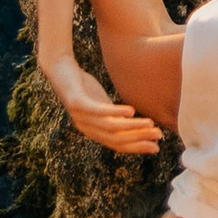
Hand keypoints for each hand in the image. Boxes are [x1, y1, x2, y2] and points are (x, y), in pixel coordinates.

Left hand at [45, 59, 162, 156]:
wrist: (59, 69)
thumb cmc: (83, 87)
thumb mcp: (101, 104)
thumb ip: (114, 116)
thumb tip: (136, 124)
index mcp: (93, 131)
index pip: (117, 144)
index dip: (137, 147)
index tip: (156, 147)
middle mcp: (86, 128)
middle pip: (115, 139)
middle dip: (139, 139)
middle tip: (158, 136)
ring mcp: (80, 116)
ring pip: (109, 127)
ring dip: (132, 127)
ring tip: (149, 123)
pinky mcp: (77, 102)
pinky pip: (98, 111)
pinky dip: (116, 112)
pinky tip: (131, 111)